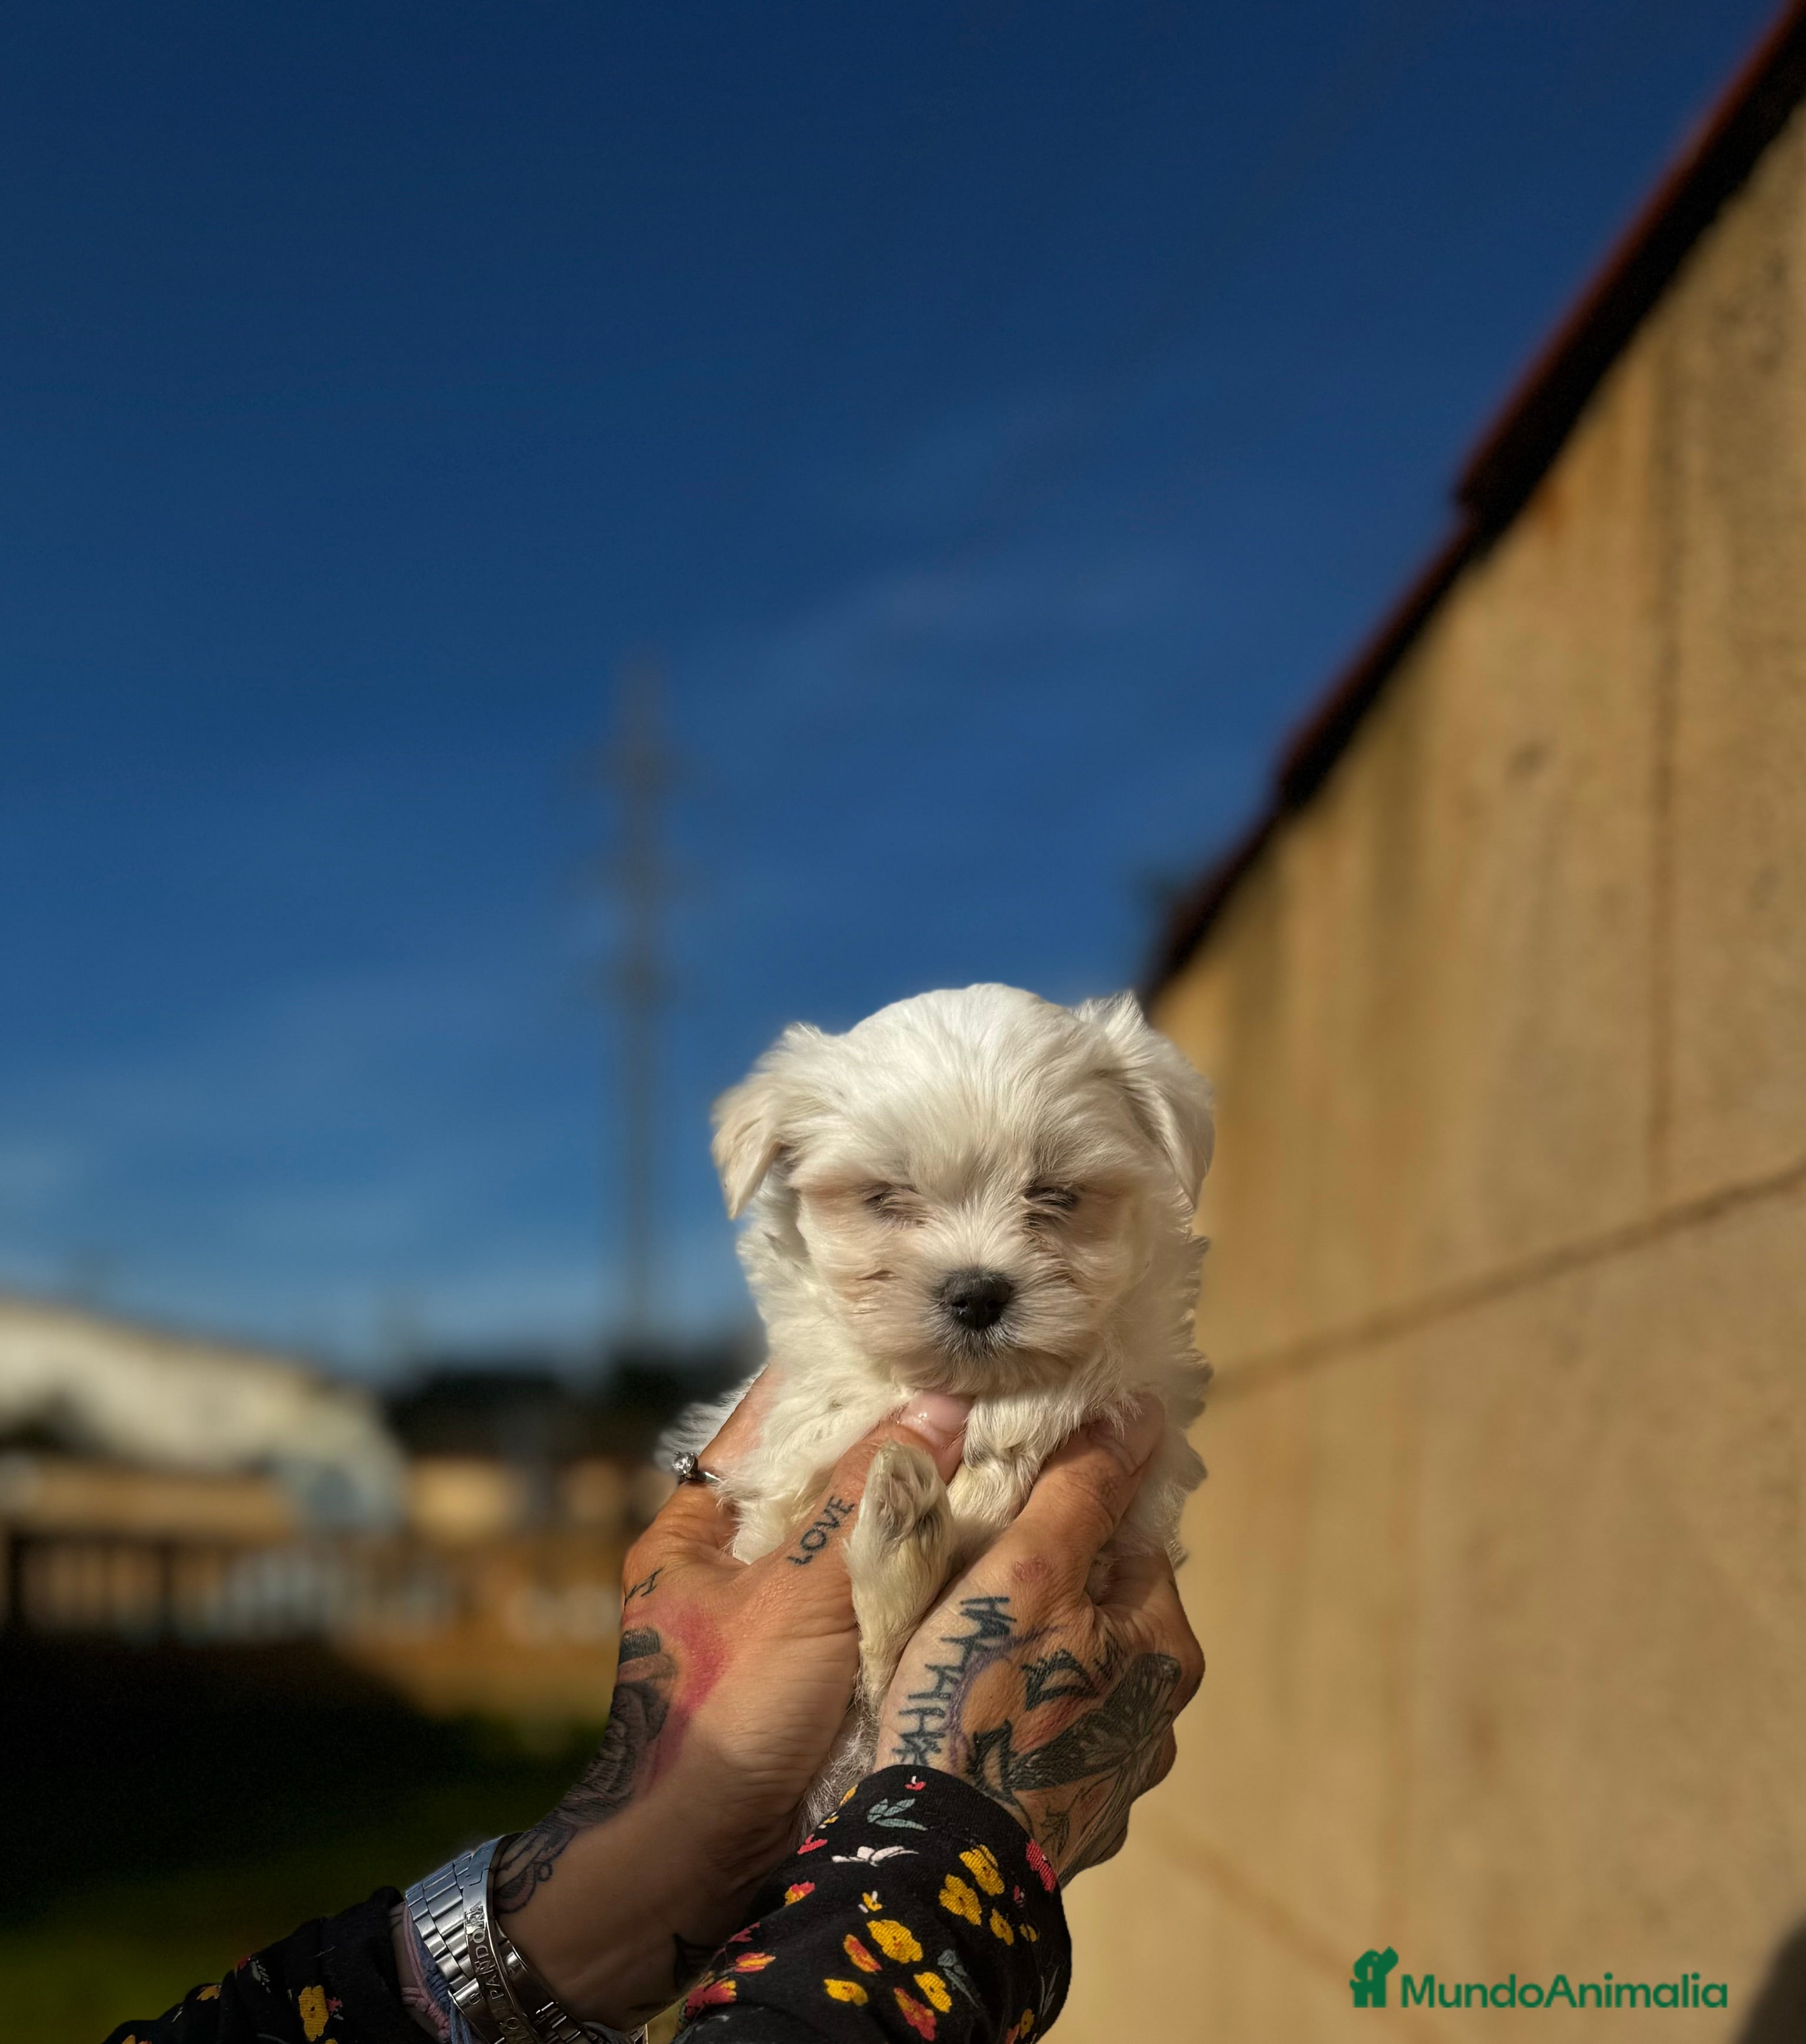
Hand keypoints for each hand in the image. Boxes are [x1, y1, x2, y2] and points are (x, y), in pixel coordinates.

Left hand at [492, 1372, 970, 2027]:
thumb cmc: (721, 1723)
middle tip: (988, 1398)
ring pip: (862, 1541)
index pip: (770, 1417)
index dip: (840, 1375)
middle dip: (901, 1445)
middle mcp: (734, 1563)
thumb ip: (864, 1503)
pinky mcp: (818, 1674)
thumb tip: (939, 1407)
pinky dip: (928, 1579)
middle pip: (825, 1477)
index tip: (917, 1336)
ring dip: (924, 1512)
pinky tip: (992, 1551)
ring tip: (1009, 1458)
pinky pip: (880, 1603)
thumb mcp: (794, 1597)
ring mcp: (778, 1620)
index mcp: (696, 1527)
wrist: (690, 1875)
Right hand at [875, 1394, 1203, 1880]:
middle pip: (1100, 1609)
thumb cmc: (985, 1704)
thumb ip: (1084, 1489)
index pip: (1130, 1541)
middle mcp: (1158, 1718)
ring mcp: (1113, 1779)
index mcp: (1166, 1650)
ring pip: (1070, 1676)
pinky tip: (966, 1714)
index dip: (1068, 1512)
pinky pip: (1043, 1740)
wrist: (938, 1865)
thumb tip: (1142, 1410)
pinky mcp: (1066, 1823)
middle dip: (1044, 1584)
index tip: (1006, 1506)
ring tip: (955, 1643)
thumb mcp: (1031, 1572)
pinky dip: (1013, 1717)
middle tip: (969, 1574)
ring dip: (1027, 1654)